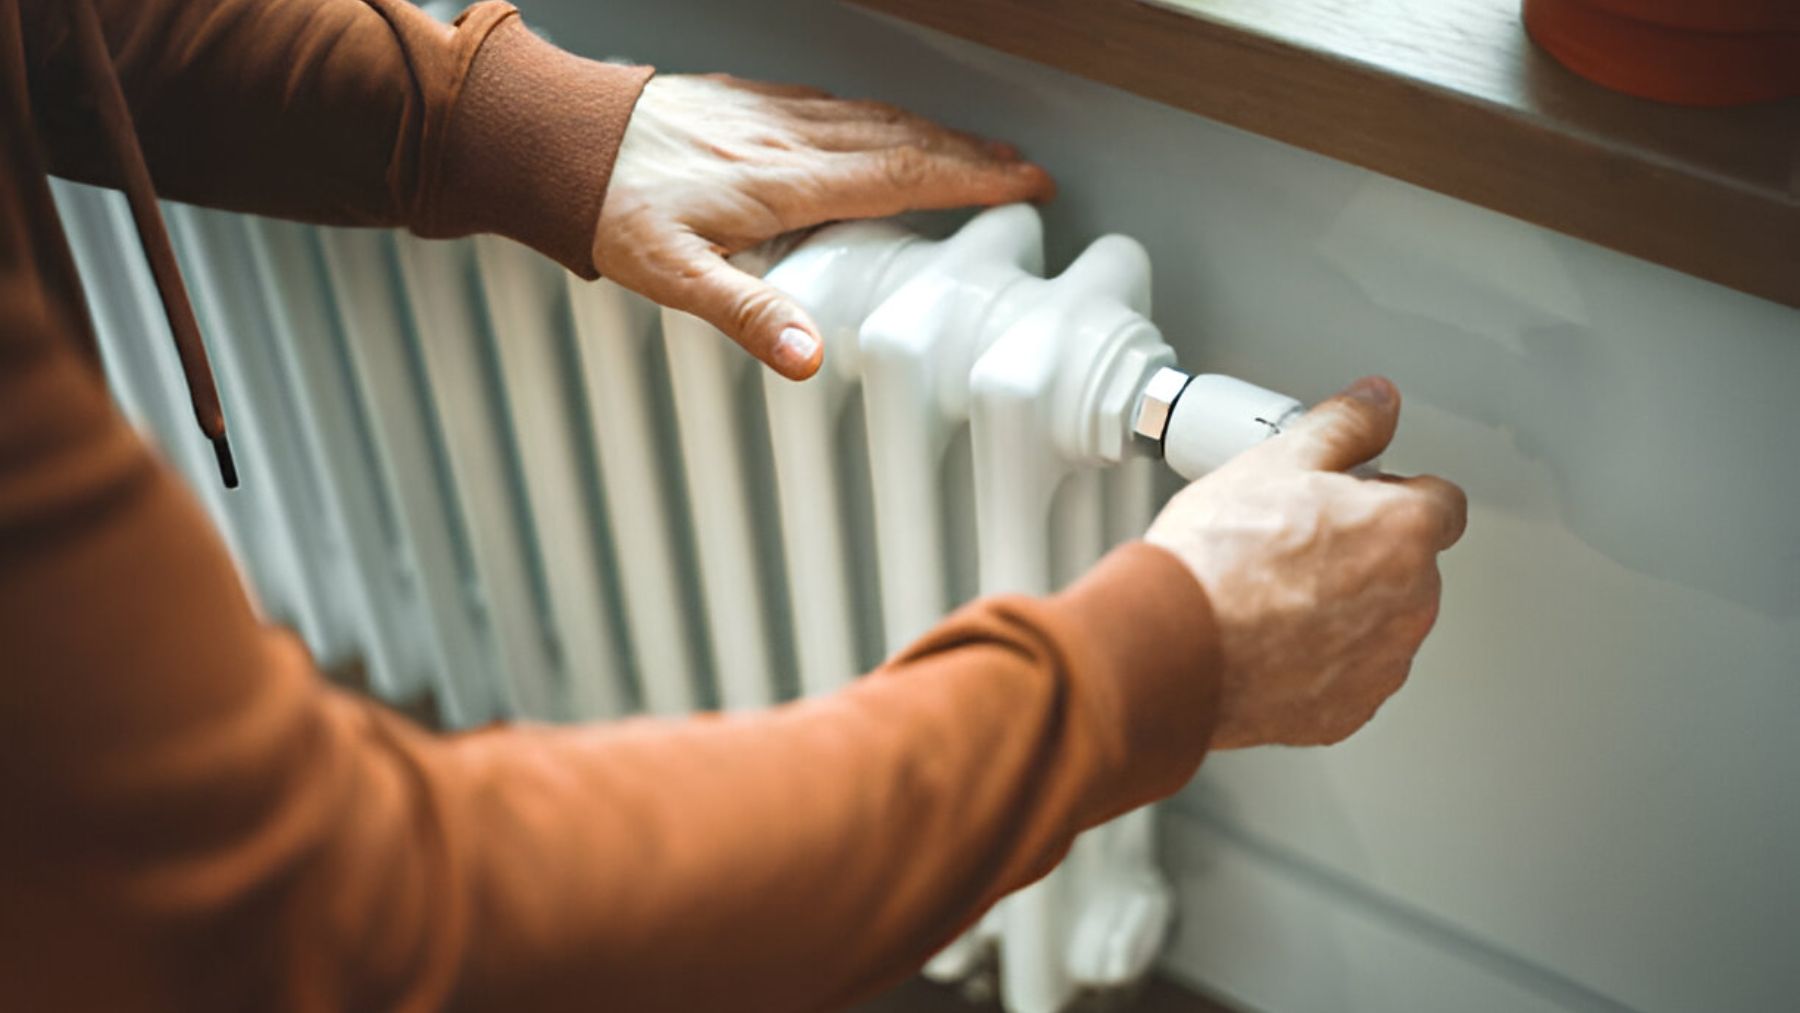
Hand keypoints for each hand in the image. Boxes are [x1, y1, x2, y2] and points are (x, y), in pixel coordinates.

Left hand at [593, 74, 1054, 379]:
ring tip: (975, 148)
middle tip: (1023, 170)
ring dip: (933, 132)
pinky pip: (833, 103)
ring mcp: (768, 113)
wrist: (559, 140)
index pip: (903, 176)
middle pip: (903, 140)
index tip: (1026, 184)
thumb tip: (809, 357)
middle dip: (972, 154)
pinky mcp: (745, 101)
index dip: (972, 179)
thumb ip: (748, 315)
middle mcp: (786, 139)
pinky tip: (881, 123)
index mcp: (783, 182)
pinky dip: (878, 115)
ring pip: (872, 116)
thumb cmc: (611, 207)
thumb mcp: (674, 276)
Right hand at [1145, 377, 1466, 748]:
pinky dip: (1319, 661)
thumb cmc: (1217, 559)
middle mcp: (1411, 602)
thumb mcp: (1275, 459)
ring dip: (1345, 608)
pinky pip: (1347, 677)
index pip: (1441, 501)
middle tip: (1294, 542)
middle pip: (1408, 565)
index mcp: (1404, 532)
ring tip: (1271, 593)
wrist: (1169, 646)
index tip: (1353, 496)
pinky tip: (1268, 640)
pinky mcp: (1345, 712)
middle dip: (1365, 552)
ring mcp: (1380, 665)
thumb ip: (1344, 423)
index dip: (1392, 491)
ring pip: (1380, 623)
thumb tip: (1379, 401)